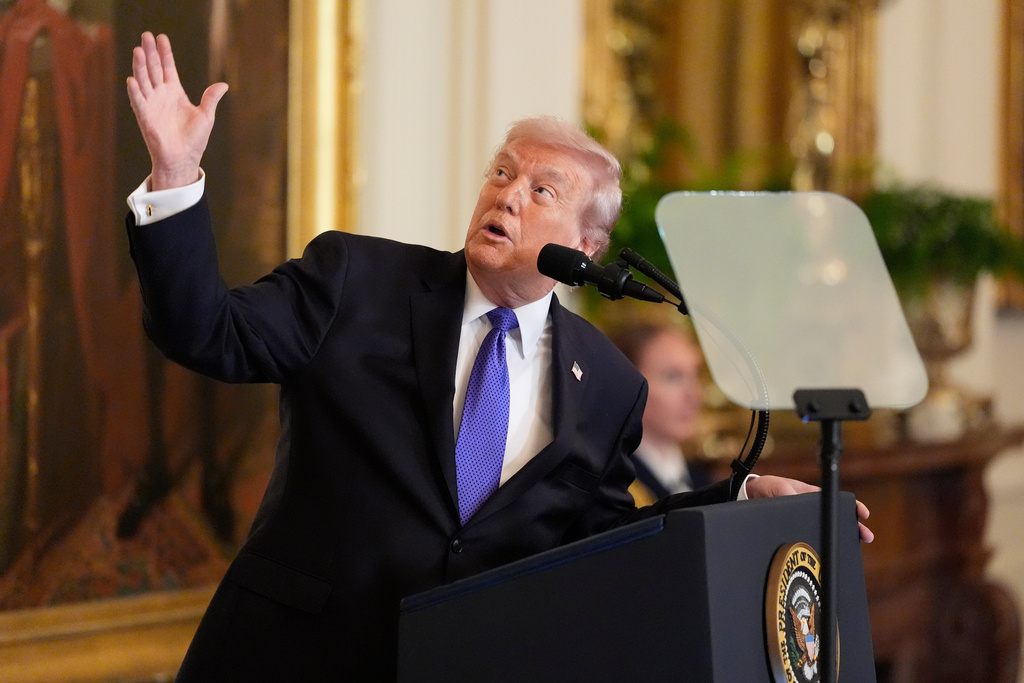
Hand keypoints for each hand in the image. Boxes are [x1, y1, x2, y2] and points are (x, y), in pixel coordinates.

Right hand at [126, 32, 228, 189]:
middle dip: (150, 52)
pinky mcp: (145, 117)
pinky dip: (135, 91)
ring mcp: (152, 104)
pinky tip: (132, 79)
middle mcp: (161, 95)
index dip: (165, 53)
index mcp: (175, 92)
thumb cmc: (194, 140)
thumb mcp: (206, 116)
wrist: (183, 159)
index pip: (168, 67)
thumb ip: (211, 99)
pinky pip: (139, 101)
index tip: (161, 37)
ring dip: (140, 66)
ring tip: (138, 50)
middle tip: (146, 35)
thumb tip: (223, 85)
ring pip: (144, 81)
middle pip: (154, 69)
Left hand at [745, 475, 873, 542]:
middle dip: (853, 527)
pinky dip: (823, 546)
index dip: (852, 507)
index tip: (863, 514)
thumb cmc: (767, 489)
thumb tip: (800, 501)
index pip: (836, 501)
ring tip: (853, 547)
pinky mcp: (797, 532)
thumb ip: (788, 494)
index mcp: (811, 495)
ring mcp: (805, 521)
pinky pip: (814, 539)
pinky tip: (828, 556)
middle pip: (836, 519)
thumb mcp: (778, 488)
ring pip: (827, 530)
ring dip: (840, 538)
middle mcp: (811, 509)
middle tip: (866, 536)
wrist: (750, 498)